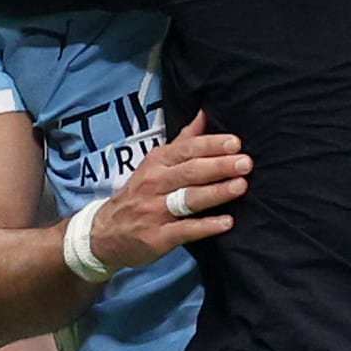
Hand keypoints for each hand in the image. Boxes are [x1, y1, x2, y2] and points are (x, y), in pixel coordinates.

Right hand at [87, 112, 247, 269]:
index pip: (186, 149)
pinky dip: (206, 226)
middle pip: (190, 171)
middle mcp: (155, 183)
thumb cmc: (140, 193)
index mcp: (157, 162)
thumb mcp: (156, 163)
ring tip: (241, 186)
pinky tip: (226, 222)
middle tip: (245, 163)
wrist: (105, 233)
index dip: (211, 145)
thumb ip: (183, 140)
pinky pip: (185, 230)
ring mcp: (155, 210)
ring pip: (188, 198)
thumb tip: (205, 113)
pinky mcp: (158, 237)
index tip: (235, 142)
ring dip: (216, 191)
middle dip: (219, 166)